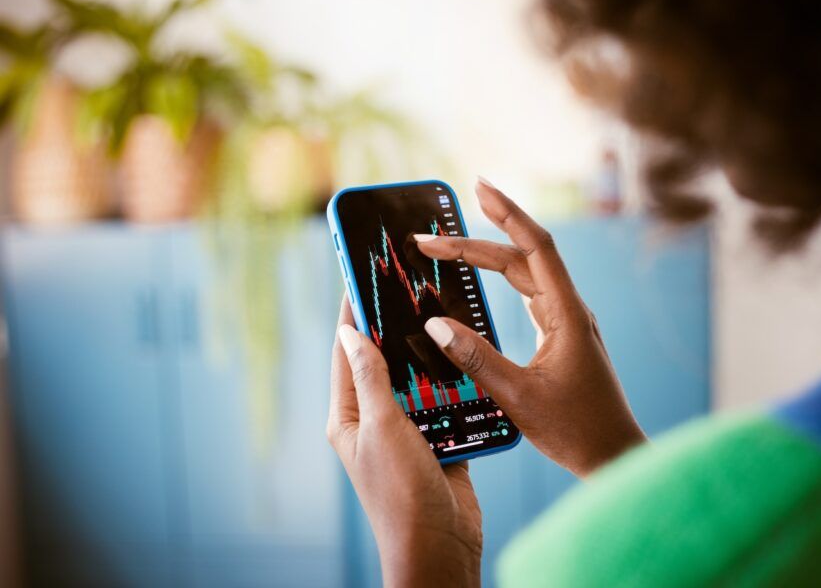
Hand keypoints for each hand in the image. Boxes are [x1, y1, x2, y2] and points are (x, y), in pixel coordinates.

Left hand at [327, 298, 481, 587]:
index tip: (359, 281)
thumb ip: (371, 379)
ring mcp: (407, 433)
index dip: (352, 317)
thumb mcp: (382, 429)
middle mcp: (375, 423)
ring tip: (438, 316)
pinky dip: (454, 385)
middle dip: (393, 330)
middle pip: (383, 364)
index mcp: (350, 418)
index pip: (348, 355)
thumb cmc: (402, 495)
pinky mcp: (438, 443)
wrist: (440, 548)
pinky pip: (444, 403)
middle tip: (407, 291)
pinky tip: (465, 361)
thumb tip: (350, 333)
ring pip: (416, 382)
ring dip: (427, 356)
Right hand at [415, 177, 645, 477]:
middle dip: (477, 241)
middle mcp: (569, 310)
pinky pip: (528, 295)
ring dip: (488, 258)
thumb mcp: (518, 396)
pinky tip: (485, 279)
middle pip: (522, 258)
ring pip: (525, 276)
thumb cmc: (576, 430)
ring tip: (450, 247)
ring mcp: (566, 322)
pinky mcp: (561, 336)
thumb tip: (435, 324)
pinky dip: (502, 281)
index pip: (535, 247)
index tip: (478, 187)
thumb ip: (476, 358)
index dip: (507, 213)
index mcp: (566, 314)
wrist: (614, 456)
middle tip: (431, 236)